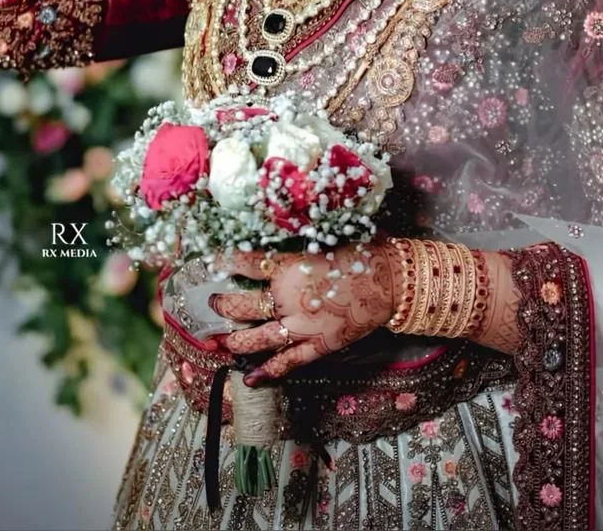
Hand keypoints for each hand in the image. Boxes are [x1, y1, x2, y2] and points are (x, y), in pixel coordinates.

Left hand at [208, 244, 396, 386]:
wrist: (390, 281)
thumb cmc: (362, 251)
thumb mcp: (327, 234)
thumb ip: (300, 236)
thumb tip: (282, 223)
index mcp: (288, 266)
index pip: (247, 262)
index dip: (226, 261)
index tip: (214, 261)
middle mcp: (288, 298)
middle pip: (244, 304)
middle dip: (223, 305)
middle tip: (211, 303)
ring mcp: (301, 326)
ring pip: (258, 337)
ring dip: (236, 340)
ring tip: (220, 341)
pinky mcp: (318, 345)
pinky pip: (288, 362)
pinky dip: (268, 371)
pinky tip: (250, 378)